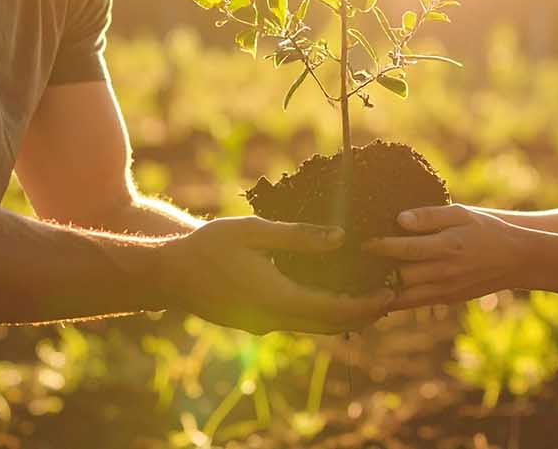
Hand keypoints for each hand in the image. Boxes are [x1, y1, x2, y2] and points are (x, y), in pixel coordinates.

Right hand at [155, 216, 393, 334]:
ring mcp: (262, 324)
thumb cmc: (208, 246)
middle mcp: (272, 319)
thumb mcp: (254, 232)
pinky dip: (320, 312)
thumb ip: (299, 236)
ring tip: (367, 297)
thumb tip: (341, 238)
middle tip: (390, 297)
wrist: (168, 275)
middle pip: (329, 325)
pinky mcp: (254, 322)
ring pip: (313, 326)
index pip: (334, 310)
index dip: (365, 305)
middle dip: (362, 314)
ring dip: (342, 315)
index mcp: (276, 297)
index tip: (389, 294)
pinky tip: (328, 295)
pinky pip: (297, 321)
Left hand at [363, 204, 526, 309]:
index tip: (361, 241)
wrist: (516, 260)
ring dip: (380, 291)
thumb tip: (400, 219)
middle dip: (374, 271)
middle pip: (400, 276)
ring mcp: (445, 289)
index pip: (405, 249)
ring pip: (404, 296)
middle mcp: (444, 271)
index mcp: (447, 246)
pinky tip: (374, 295)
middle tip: (349, 263)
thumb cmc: (486, 230)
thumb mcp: (461, 214)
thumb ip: (430, 216)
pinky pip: (414, 304)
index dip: (380, 246)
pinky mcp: (446, 299)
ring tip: (356, 282)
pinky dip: (393, 302)